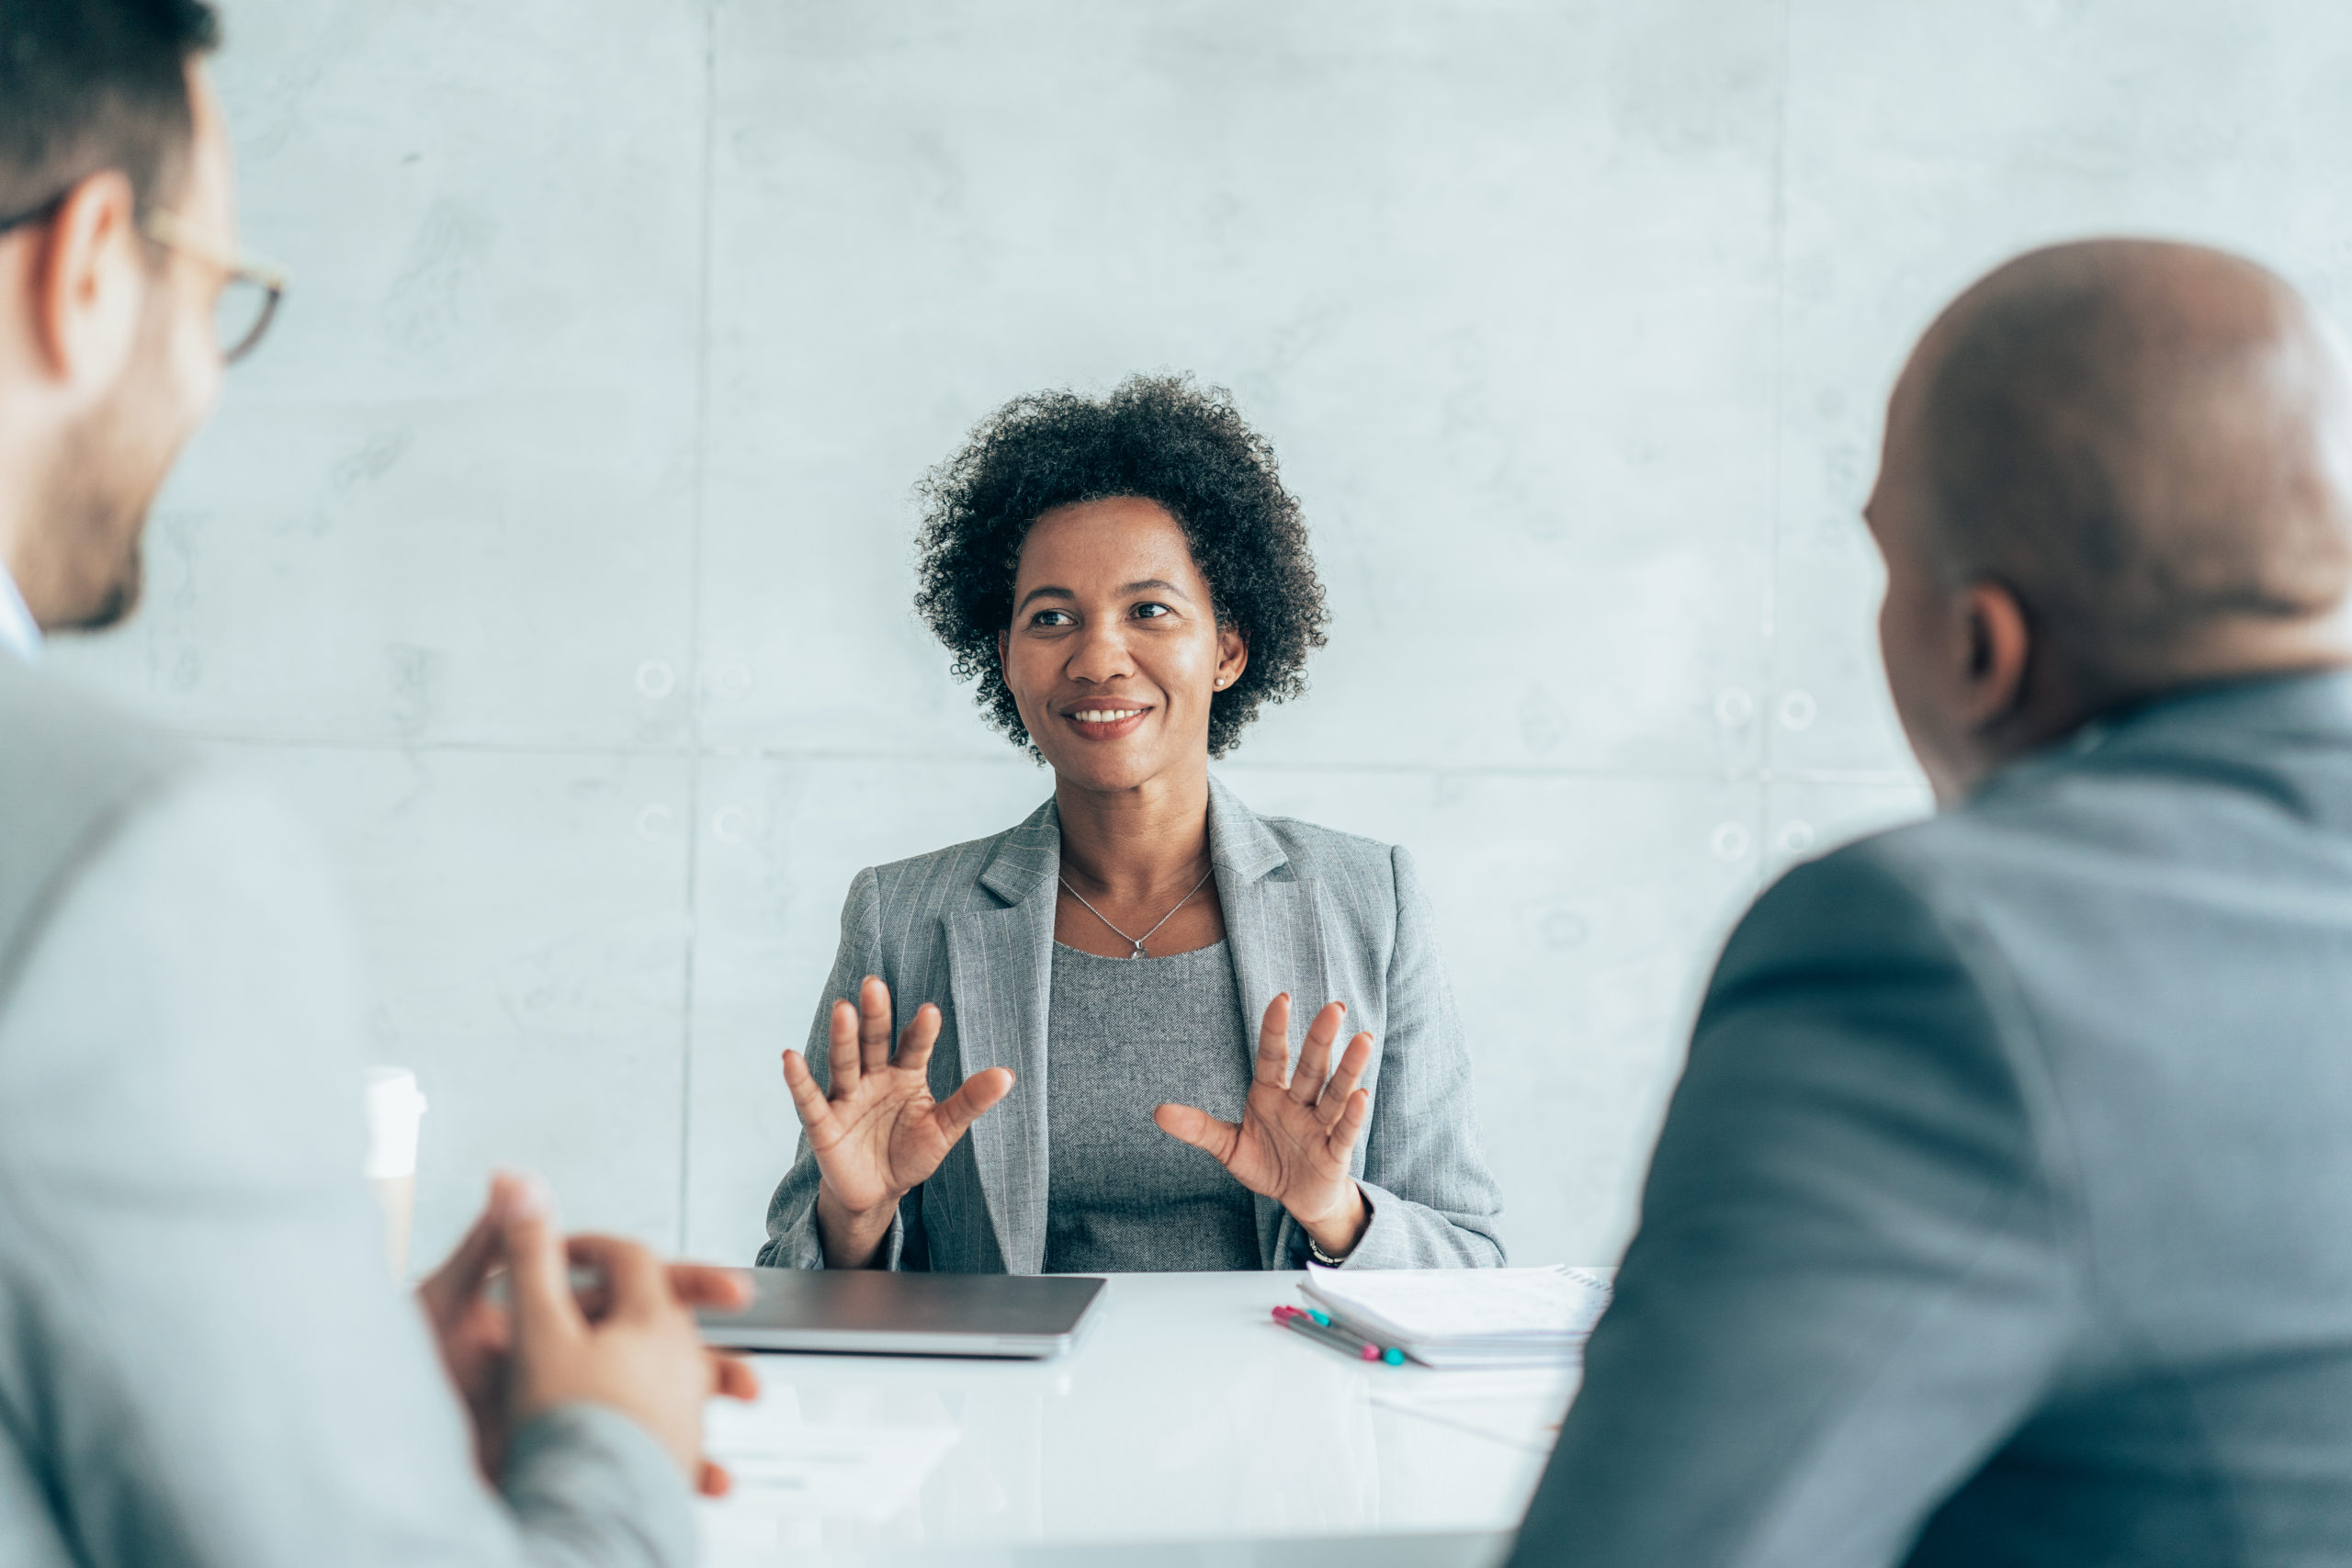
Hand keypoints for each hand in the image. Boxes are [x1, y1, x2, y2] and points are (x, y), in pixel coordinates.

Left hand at [420, 1173, 756, 1494]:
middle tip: (747, 1385)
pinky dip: (660, 1486)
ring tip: (717, 1468)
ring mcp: (566, 1417)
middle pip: (657, 1361)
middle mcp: (565, 1365)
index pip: (633, 1292)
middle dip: (708, 1372)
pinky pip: (622, 1476)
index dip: (684, 1289)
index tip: (733, 1291)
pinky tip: (684, 1494)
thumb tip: (514, 1177)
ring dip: (693, 1439)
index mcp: (549, 1316)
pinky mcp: (560, 1465)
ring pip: (650, 1421)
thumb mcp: (441, 1303)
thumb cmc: (394, 1374)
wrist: (368, 1453)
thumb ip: (491, 1242)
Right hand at [783, 975, 1014, 1267]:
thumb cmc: (911, 1152)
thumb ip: (970, 1101)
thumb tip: (1008, 1075)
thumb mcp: (944, 1129)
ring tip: (843, 1010)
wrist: (877, 1192)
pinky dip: (799, 1080)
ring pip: (844, 1063)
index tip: (930, 1012)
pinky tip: (790, 1057)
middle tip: (875, 985)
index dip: (921, 1031)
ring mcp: (846, 1098)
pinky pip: (809, 1100)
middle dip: (874, 1015)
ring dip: (842, 1038)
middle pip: (874, 1041)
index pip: (914, 1047)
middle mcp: (873, 1077)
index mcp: (905, 1074)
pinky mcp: (823, 1124)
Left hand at [1155, 994, 1374, 1258]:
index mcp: (1271, 1094)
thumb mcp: (1228, 1146)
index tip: (1281, 998)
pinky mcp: (1335, 1153)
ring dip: (1349, 1067)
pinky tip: (1361, 1095)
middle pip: (1312, 1067)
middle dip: (1321, 1038)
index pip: (1273, 1057)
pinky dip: (1352, 1115)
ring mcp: (1319, 1125)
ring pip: (1334, 1092)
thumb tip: (1157, 1111)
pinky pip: (1343, 1131)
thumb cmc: (1266, 1163)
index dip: (1276, 1029)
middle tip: (1335, 1008)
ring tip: (1363, 1038)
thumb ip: (1198, 1128)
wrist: (1296, 1199)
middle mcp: (1299, 1103)